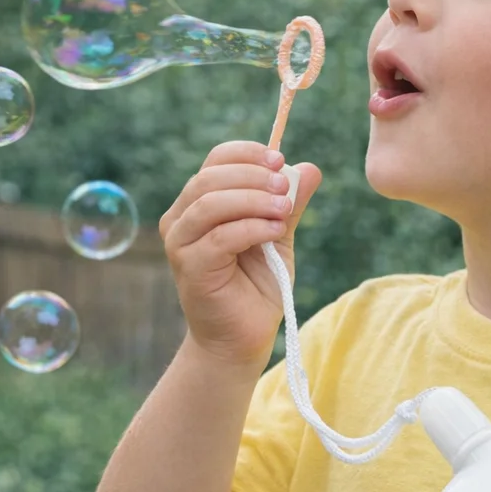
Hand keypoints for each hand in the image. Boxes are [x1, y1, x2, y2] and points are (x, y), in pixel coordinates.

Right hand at [159, 140, 321, 368]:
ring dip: (254, 200)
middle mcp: (181, 219)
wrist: (243, 337)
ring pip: (211, 203)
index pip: (215, 160)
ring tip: (284, 210)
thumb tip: (310, 168)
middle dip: (253, 176)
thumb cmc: (257, 285)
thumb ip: (289, 202)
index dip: (248, 154)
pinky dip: (253, 228)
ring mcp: (180, 244)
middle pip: (210, 177)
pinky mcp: (191, 268)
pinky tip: (275, 232)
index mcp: (198, 203)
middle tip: (286, 187)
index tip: (281, 161)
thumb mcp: (278, 234)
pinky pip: (220, 237)